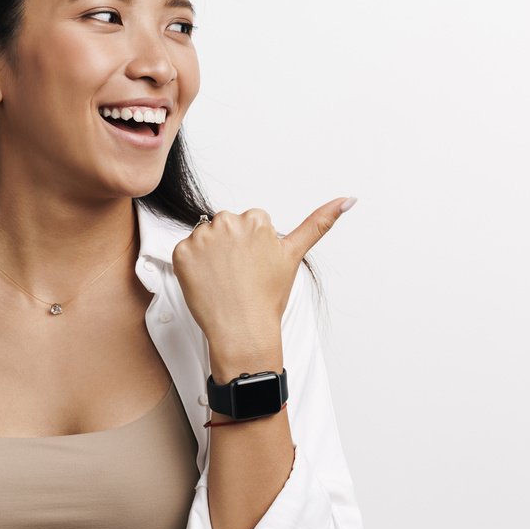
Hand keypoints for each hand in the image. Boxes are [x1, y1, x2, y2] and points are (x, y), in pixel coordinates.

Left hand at [171, 197, 354, 352]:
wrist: (243, 329)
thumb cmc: (268, 297)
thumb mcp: (294, 256)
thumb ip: (319, 223)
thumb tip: (348, 200)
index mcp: (257, 219)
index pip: (251, 223)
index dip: (253, 247)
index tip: (255, 266)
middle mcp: (229, 220)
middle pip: (227, 226)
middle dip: (231, 247)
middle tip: (240, 275)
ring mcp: (202, 236)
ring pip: (206, 238)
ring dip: (211, 255)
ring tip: (224, 279)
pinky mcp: (182, 253)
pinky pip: (185, 253)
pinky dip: (192, 267)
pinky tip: (207, 282)